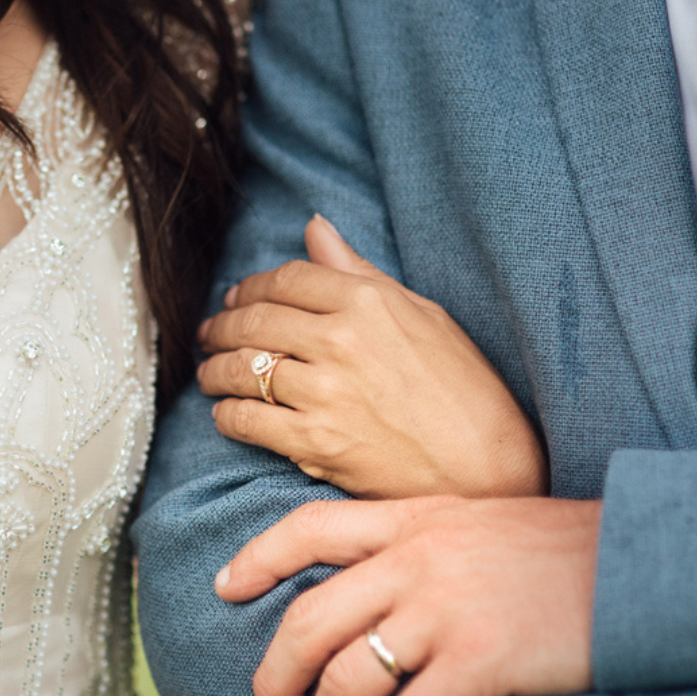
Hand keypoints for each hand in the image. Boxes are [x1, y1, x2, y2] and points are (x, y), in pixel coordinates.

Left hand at [197, 216, 546, 499]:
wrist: (486, 467)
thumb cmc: (464, 389)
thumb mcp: (423, 316)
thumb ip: (360, 272)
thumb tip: (315, 228)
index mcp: (370, 301)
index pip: (287, 279)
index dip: (251, 287)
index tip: (237, 298)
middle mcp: (342, 341)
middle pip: (254, 320)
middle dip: (222, 326)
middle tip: (210, 334)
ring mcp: (325, 393)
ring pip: (242, 370)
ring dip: (216, 370)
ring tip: (210, 373)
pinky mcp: (315, 443)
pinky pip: (247, 421)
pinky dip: (227, 415)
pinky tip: (226, 413)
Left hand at [216, 495, 600, 695]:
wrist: (643, 557)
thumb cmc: (566, 548)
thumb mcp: (482, 523)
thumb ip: (427, 544)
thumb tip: (382, 593)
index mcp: (414, 520)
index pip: (310, 528)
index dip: (258, 558)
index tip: (225, 587)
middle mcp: (417, 560)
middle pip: (309, 620)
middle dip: (273, 678)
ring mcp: (445, 608)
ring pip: (347, 679)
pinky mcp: (481, 658)